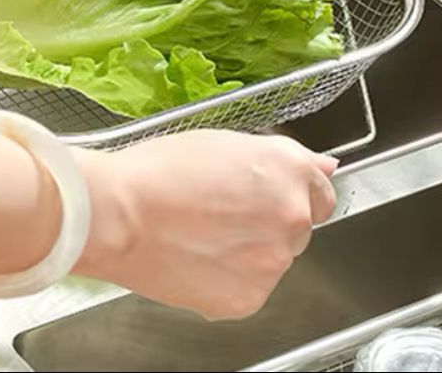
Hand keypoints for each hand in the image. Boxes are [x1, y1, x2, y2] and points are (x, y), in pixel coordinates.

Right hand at [76, 132, 336, 319]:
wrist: (118, 214)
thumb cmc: (159, 170)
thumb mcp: (223, 143)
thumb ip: (280, 158)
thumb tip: (322, 166)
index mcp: (288, 171)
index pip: (321, 191)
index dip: (291, 192)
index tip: (269, 196)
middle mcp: (291, 217)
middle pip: (296, 226)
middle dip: (267, 221)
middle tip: (220, 211)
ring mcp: (272, 262)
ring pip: (271, 259)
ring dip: (249, 251)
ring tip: (201, 233)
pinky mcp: (248, 298)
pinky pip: (249, 287)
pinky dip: (229, 278)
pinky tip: (196, 257)